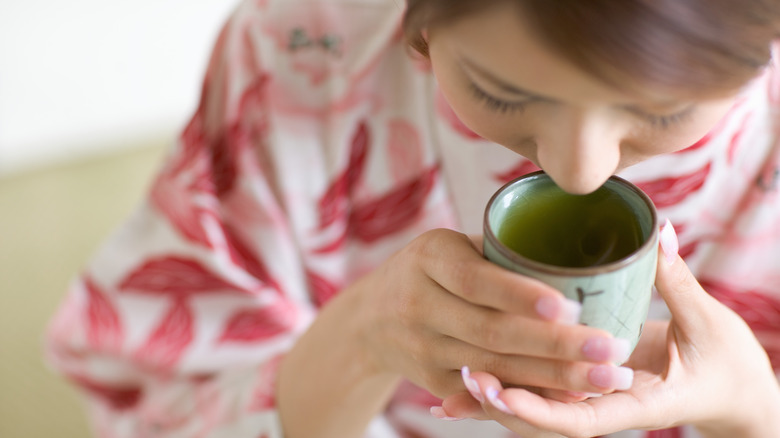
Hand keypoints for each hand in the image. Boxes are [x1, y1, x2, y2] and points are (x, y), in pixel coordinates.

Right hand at [351, 228, 634, 398]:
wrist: (369, 319)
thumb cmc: (428, 270)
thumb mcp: (448, 246)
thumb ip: (499, 252)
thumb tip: (575, 251)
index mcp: (428, 259)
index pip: (475, 280)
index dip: (520, 295)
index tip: (569, 305)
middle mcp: (418, 305)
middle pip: (491, 332)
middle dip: (555, 345)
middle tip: (609, 349)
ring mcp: (422, 349)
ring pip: (494, 369)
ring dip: (553, 378)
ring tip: (605, 377)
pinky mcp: (432, 381)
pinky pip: (485, 393)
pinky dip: (529, 396)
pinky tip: (571, 397)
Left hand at [438, 222, 779, 437]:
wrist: (730, 386)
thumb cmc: (724, 361)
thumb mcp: (706, 324)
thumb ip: (676, 280)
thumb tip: (660, 231)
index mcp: (639, 404)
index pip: (580, 419)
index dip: (539, 408)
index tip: (501, 391)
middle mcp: (609, 410)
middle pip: (547, 421)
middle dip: (504, 404)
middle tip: (466, 376)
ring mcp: (596, 404)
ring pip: (538, 412)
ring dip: (498, 403)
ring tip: (455, 387)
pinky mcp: (586, 390)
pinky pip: (542, 397)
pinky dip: (506, 394)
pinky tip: (467, 390)